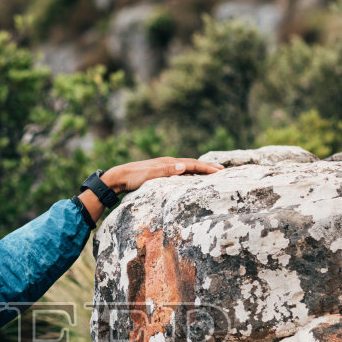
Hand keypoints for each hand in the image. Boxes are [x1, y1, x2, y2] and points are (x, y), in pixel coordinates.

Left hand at [100, 156, 223, 193]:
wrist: (119, 178)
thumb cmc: (133, 177)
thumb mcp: (149, 175)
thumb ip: (166, 171)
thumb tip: (184, 166)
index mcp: (168, 163)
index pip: (192, 164)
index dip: (206, 168)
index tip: (220, 171)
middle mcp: (168, 163)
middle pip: (192, 164)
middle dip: (207, 168)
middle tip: (222, 170)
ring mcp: (164, 168)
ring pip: (187, 168)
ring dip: (200, 170)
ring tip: (211, 173)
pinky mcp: (160, 174)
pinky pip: (180, 173)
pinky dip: (190, 174)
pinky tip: (191, 179)